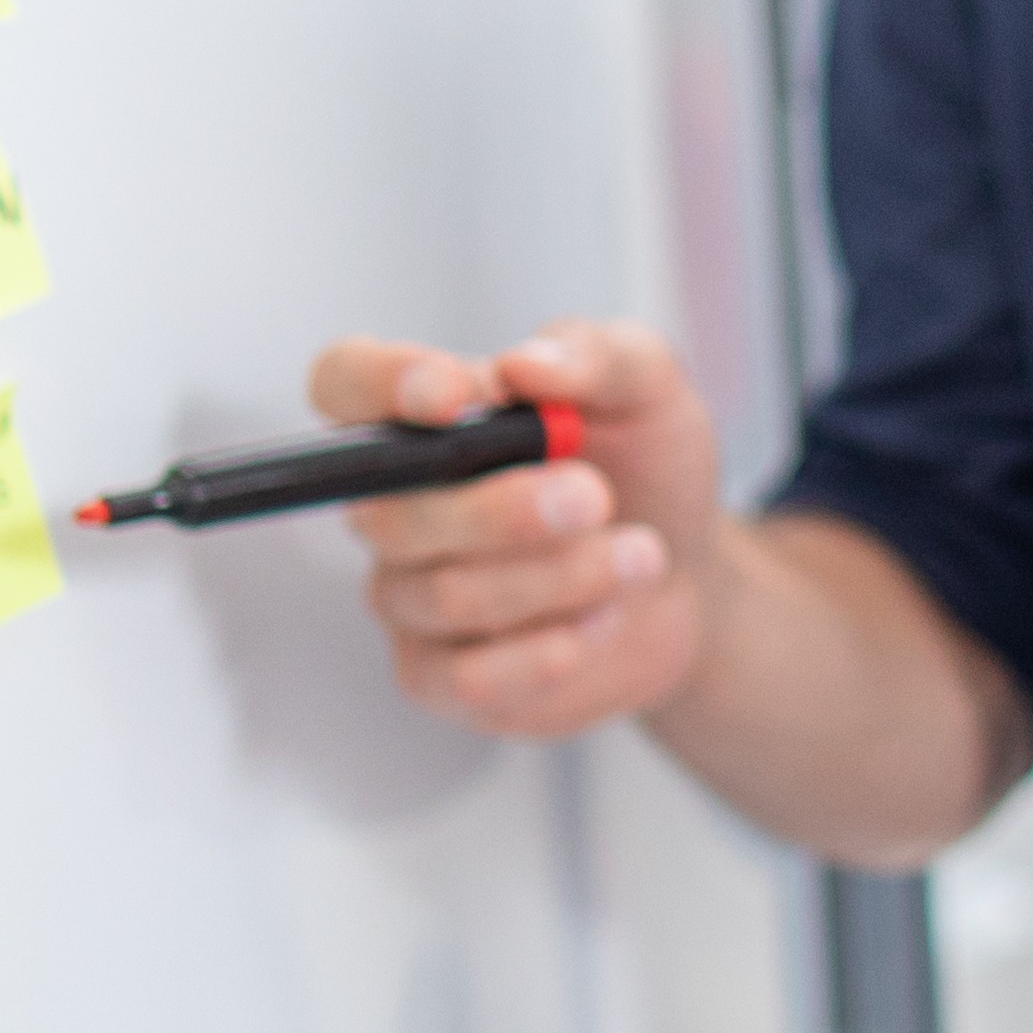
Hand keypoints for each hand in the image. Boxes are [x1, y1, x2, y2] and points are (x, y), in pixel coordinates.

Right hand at [312, 321, 724, 738]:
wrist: (688, 578)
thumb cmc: (645, 470)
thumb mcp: (649, 389)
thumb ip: (596, 355)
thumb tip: (525, 363)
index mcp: (426, 417)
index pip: (343, 383)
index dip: (378, 385)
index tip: (457, 396)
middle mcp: (396, 505)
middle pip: (391, 512)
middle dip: (503, 509)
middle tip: (595, 496)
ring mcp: (410, 594)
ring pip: (446, 596)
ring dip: (560, 576)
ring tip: (639, 555)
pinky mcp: (439, 677)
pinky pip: (464, 677)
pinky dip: (545, 652)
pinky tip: (601, 622)